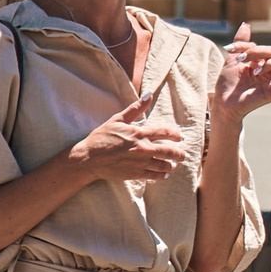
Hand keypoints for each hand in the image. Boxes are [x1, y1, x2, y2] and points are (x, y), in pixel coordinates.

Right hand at [71, 92, 185, 183]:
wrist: (89, 159)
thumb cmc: (101, 138)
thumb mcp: (117, 120)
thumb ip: (135, 109)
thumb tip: (149, 94)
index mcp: (140, 133)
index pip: (166, 133)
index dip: (176, 135)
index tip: (180, 137)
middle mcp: (143, 149)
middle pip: (171, 152)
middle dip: (180, 154)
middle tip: (182, 154)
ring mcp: (140, 163)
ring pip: (165, 165)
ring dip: (171, 165)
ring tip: (171, 164)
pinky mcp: (136, 174)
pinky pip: (156, 176)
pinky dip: (162, 175)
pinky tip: (163, 173)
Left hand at [210, 23, 270, 121]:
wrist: (222, 103)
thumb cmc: (227, 84)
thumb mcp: (232, 60)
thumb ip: (240, 43)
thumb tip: (245, 24)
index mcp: (260, 63)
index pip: (263, 48)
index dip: (248, 46)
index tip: (231, 50)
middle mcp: (269, 71)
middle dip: (259, 52)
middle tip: (244, 60)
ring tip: (255, 72)